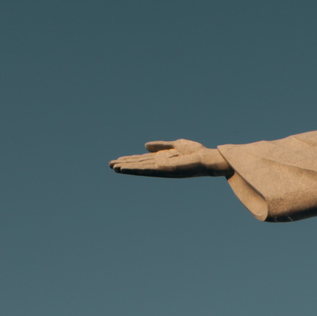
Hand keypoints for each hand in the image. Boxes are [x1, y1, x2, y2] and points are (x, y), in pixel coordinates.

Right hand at [109, 139, 229, 176]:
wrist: (207, 158)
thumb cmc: (195, 153)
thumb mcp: (176, 145)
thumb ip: (161, 145)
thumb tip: (145, 145)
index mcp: (162, 159)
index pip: (143, 160)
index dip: (131, 160)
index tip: (119, 159)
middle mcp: (160, 166)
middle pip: (139, 165)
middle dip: (125, 165)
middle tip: (110, 165)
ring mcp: (161, 169)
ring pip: (141, 169)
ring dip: (127, 168)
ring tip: (114, 167)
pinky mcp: (164, 170)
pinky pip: (147, 170)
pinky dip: (136, 169)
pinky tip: (126, 168)